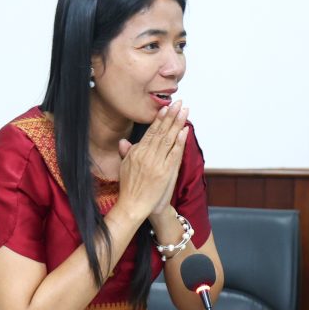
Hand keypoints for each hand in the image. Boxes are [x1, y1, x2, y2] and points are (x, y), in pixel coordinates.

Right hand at [116, 100, 188, 220]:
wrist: (134, 206)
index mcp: (137, 152)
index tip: (166, 107)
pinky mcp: (166, 172)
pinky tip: (184, 131)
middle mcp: (147, 155)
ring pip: (169, 139)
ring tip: (184, 111)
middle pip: (161, 132)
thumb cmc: (130, 188)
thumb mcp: (124, 167)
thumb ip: (126, 153)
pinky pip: (174, 153)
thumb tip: (124, 141)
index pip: (150, 131)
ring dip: (177, 124)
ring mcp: (157, 163)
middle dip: (171, 116)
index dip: (159, 119)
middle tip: (179, 104)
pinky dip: (180, 141)